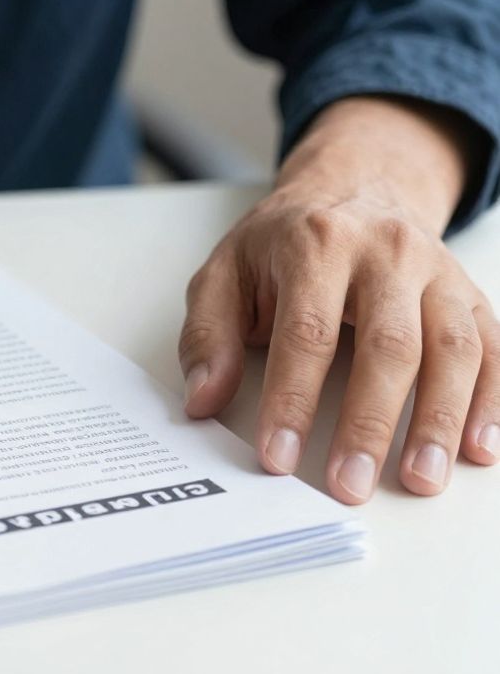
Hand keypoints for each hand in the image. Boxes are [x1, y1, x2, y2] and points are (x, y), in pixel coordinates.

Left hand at [179, 97, 498, 503]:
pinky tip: (477, 450)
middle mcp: (387, 253)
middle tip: (349, 484)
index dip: (292, 399)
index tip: (279, 456)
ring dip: (438, 420)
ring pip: (451, 349)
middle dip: (369, 422)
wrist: (353, 190)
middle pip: (388, 345)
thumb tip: (203, 400)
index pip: (307, 333)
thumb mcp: (223, 274)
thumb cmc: (280, 245)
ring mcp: (437, 273)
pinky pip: (491, 349)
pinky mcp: (469, 295)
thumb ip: (207, 336)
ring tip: (419, 480)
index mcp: (316, 245)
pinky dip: (491, 403)